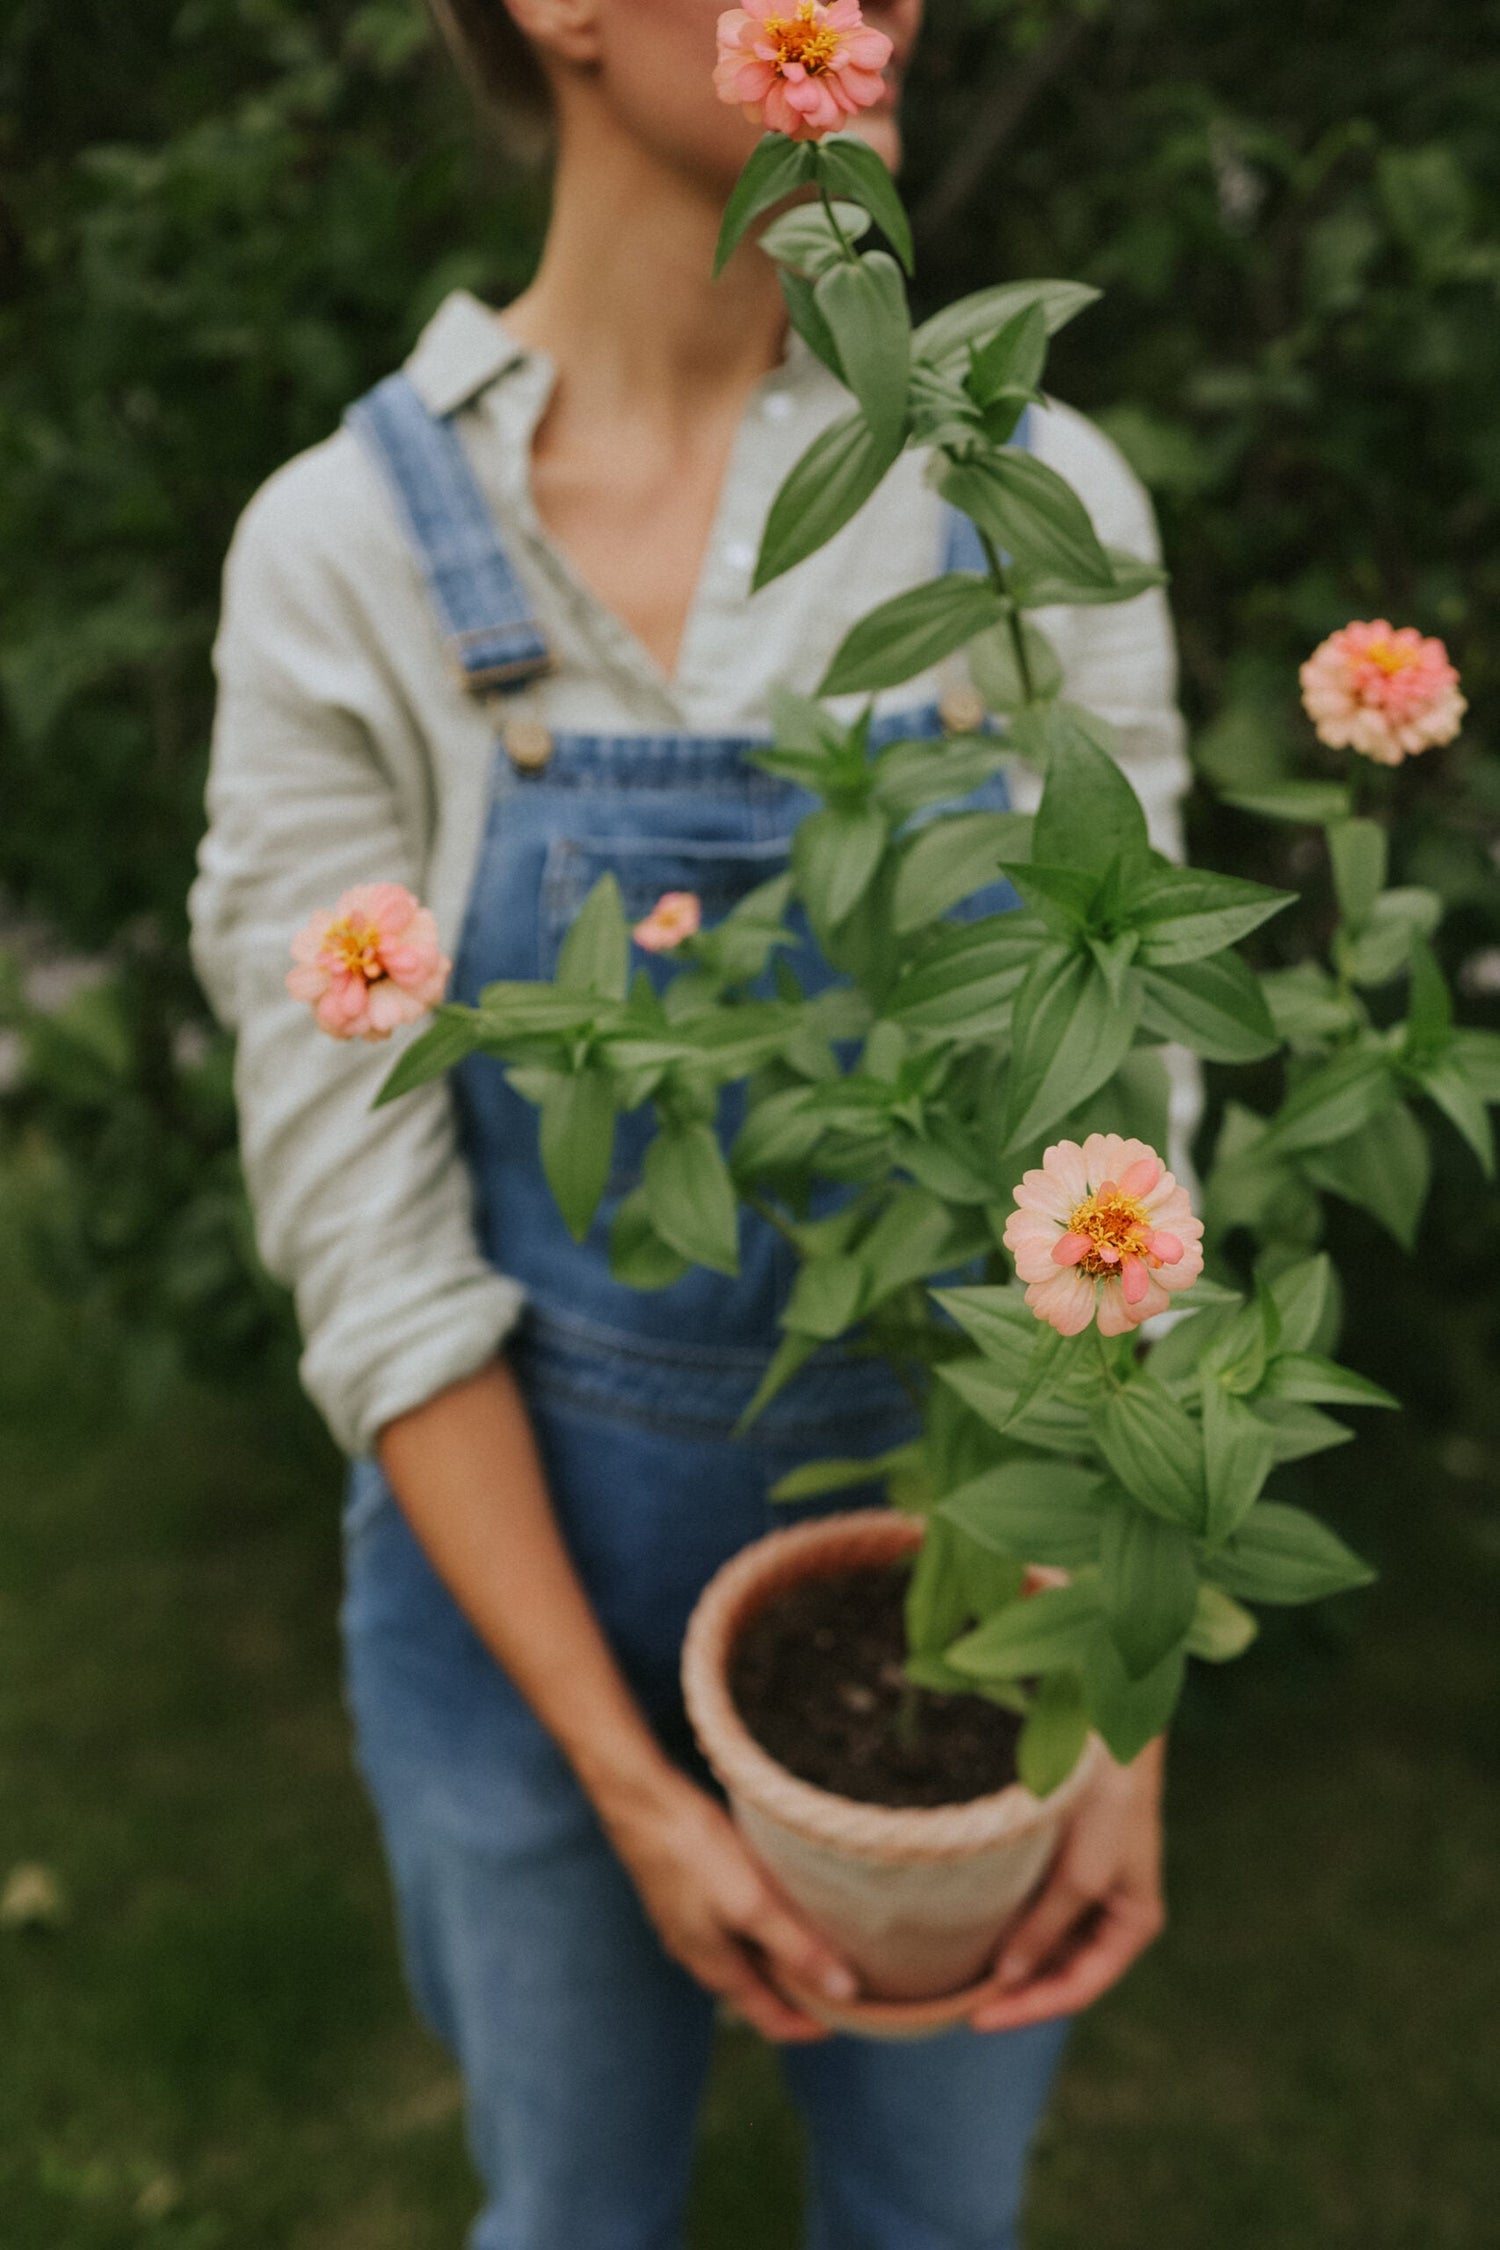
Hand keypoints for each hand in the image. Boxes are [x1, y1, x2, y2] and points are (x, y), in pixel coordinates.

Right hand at [605, 1771, 859, 2042]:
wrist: (642, 1802)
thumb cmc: (692, 1853)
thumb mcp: (751, 1904)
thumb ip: (794, 1947)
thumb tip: (843, 1992)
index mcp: (717, 1968)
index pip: (770, 2019)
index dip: (810, 2025)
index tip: (853, 2014)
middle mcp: (702, 1954)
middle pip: (760, 1989)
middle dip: (801, 1989)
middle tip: (848, 1975)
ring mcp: (692, 1923)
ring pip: (748, 1954)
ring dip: (783, 1954)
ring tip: (824, 1935)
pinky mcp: (691, 1892)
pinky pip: (736, 1924)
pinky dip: (766, 1924)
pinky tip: (783, 1897)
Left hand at [968, 1736, 1165, 2033]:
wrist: (1106, 1733)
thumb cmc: (1106, 1806)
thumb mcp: (1078, 1878)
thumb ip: (1044, 1930)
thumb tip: (1007, 1977)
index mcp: (1132, 1926)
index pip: (1077, 1988)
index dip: (1029, 2009)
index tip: (976, 2020)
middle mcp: (1111, 1914)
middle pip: (1060, 1972)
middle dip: (1017, 1991)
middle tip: (959, 2005)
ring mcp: (1087, 1889)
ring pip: (1044, 1944)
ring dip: (1009, 1960)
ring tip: (959, 1976)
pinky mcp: (1063, 1863)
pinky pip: (1034, 1911)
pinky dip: (1008, 1925)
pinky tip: (974, 1932)